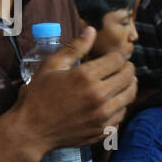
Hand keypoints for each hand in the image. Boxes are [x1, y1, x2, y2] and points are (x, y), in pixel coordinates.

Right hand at [9, 26, 137, 161]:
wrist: (31, 130)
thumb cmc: (37, 96)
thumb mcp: (51, 66)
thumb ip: (74, 48)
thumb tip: (92, 30)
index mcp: (86, 77)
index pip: (117, 60)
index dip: (119, 56)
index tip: (116, 57)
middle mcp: (98, 96)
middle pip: (128, 78)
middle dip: (128, 69)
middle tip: (125, 67)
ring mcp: (102, 116)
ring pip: (129, 97)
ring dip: (129, 87)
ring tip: (125, 82)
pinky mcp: (102, 131)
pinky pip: (121, 116)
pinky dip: (121, 107)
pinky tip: (115, 102)